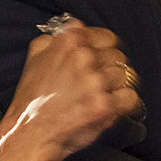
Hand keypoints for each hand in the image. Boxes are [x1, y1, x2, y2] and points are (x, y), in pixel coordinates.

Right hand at [0, 22, 142, 160]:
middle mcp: (84, 58)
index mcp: (69, 42)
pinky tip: (113, 105)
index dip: (107, 49)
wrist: (29, 133)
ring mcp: (95, 82)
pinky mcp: (104, 105)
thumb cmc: (32, 100)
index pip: (107, 37)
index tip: (105, 57)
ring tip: (102, 95)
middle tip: (101, 81)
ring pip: (125, 75)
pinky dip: (125, 102)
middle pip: (118, 56)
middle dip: (111, 69)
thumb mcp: (35, 56)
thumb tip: (75, 27)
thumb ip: (57, 37)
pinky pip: (131, 97)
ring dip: (116, 86)